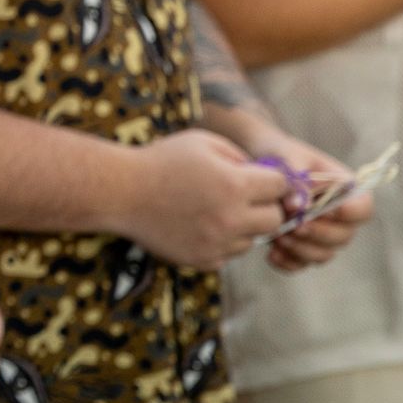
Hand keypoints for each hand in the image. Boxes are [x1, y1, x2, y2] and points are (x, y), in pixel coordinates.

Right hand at [116, 128, 290, 269]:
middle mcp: (232, 218)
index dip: (272, 180)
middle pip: (275, 219)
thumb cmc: (161, 161)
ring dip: (242, 226)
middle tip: (240, 197)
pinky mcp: (204, 260)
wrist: (120, 192)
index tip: (258, 178)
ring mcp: (218, 243)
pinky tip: (198, 225)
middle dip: (263, 206)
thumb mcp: (202, 142)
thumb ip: (239, 156)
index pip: (282, 188)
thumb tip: (263, 175)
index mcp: (235, 185)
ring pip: (252, 240)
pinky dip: (221, 242)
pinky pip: (229, 254)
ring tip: (212, 210)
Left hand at [243, 128, 374, 271]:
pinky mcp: (299, 244)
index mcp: (345, 189)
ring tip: (277, 236)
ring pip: (324, 254)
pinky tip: (270, 253)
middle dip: (318, 234)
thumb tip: (298, 208)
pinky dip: (288, 262)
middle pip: (343, 236)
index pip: (363, 208)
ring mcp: (320, 233)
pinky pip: (301, 263)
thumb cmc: (279, 154)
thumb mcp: (287, 158)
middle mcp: (338, 216)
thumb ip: (296, 180)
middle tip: (293, 225)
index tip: (324, 210)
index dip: (349, 214)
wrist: (256, 162)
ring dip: (302, 249)